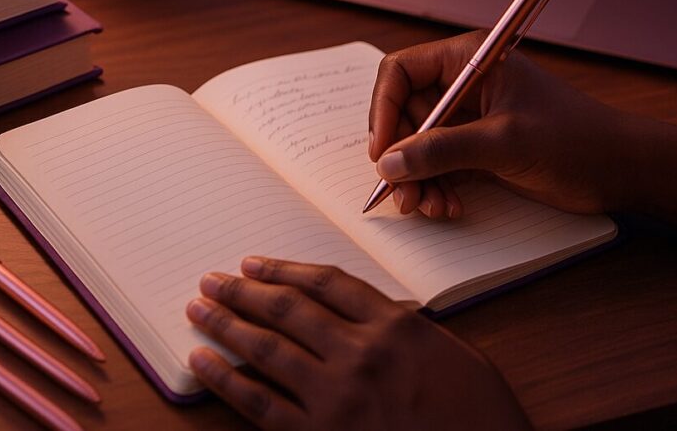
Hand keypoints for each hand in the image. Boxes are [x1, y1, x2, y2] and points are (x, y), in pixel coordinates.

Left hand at [186, 257, 529, 429]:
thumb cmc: (478, 414)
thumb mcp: (448, 352)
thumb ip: (400, 326)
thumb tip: (358, 311)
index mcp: (394, 327)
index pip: (326, 283)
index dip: (284, 269)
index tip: (255, 263)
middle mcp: (360, 354)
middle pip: (288, 309)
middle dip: (243, 291)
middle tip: (212, 279)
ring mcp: (338, 398)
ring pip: (268, 349)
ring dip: (227, 324)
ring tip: (199, 308)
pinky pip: (261, 405)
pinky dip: (227, 380)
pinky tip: (204, 362)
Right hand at [368, 31, 634, 219]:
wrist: (622, 170)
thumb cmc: (575, 139)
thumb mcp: (505, 142)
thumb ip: (444, 149)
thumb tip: (390, 163)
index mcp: (469, 60)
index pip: (402, 72)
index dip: (384, 109)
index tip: (382, 151)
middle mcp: (463, 84)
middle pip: (405, 113)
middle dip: (402, 155)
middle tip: (404, 193)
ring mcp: (469, 117)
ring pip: (418, 145)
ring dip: (418, 178)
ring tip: (430, 206)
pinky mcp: (476, 147)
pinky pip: (438, 164)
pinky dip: (436, 187)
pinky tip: (449, 207)